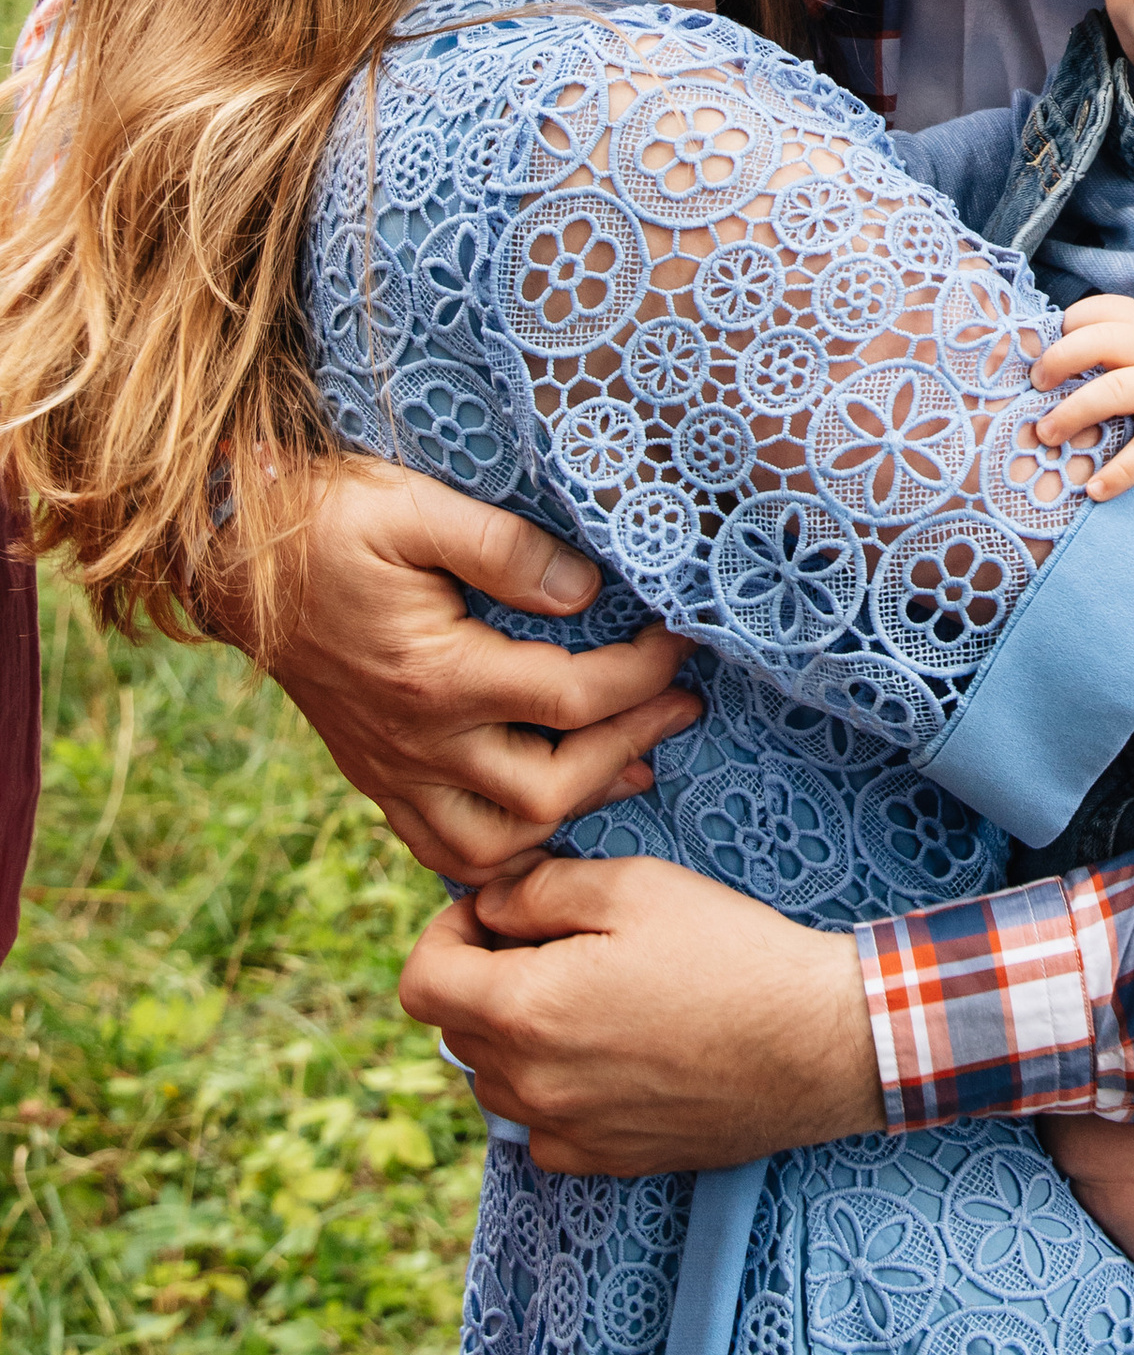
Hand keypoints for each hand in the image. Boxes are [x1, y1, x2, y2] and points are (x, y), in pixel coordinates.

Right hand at [250, 456, 700, 880]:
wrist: (228, 562)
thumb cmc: (324, 521)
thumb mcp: (414, 507)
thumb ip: (505, 548)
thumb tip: (586, 592)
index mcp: (435, 675)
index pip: (570, 698)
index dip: (643, 674)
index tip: (684, 642)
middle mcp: (415, 741)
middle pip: (546, 791)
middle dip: (627, 747)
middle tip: (681, 706)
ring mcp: (391, 769)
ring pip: (496, 843)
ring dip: (572, 809)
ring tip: (633, 759)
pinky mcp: (374, 777)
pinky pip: (444, 847)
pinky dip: (507, 843)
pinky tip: (549, 805)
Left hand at [401, 856, 883, 1169]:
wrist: (815, 1043)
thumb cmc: (729, 952)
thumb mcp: (634, 885)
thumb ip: (538, 889)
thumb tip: (489, 907)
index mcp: (525, 1009)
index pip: (421, 982)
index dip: (445, 936)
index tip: (493, 917)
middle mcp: (530, 1083)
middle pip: (457, 1029)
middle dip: (486, 979)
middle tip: (556, 943)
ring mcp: (566, 1130)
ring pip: (496, 1080)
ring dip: (518, 1036)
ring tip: (591, 997)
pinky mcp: (605, 1160)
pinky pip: (542, 1127)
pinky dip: (555, 1089)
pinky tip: (612, 1053)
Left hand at [1036, 295, 1133, 496]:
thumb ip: (1117, 346)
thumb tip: (1050, 361)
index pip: (1101, 310)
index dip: (1067, 325)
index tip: (1042, 348)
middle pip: (1101, 341)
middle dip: (1059, 360)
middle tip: (1036, 385)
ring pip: (1115, 391)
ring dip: (1074, 413)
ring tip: (1046, 434)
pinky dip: (1119, 472)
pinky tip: (1095, 489)